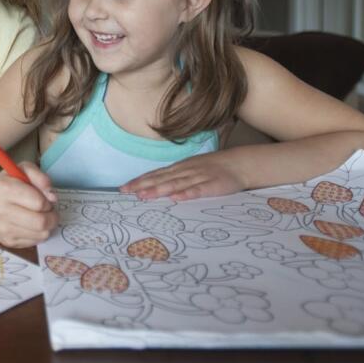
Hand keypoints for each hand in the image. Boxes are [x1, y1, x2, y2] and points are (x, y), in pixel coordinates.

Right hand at [0, 162, 58, 247]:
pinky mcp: (7, 241)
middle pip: (41, 222)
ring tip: (40, 216)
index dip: (47, 200)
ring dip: (47, 226)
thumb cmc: (11, 183)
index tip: (44, 198)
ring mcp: (2, 228)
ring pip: (41, 234)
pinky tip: (31, 224)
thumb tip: (52, 197)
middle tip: (49, 210)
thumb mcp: (25, 170)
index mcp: (5, 188)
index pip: (39, 203)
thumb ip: (41, 177)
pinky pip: (35, 242)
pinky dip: (39, 233)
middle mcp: (0, 210)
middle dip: (52, 216)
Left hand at [120, 151, 248, 200]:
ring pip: (175, 184)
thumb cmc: (213, 169)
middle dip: (142, 185)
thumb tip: (155, 187)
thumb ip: (175, 177)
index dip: (139, 181)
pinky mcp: (212, 185)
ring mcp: (198, 177)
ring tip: (144, 195)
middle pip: (161, 178)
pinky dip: (186, 194)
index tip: (124, 188)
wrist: (240, 164)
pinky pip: (198, 190)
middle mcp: (185, 171)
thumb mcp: (191, 170)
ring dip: (159, 189)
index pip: (155, 174)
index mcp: (179, 168)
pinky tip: (176, 198)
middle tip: (126, 192)